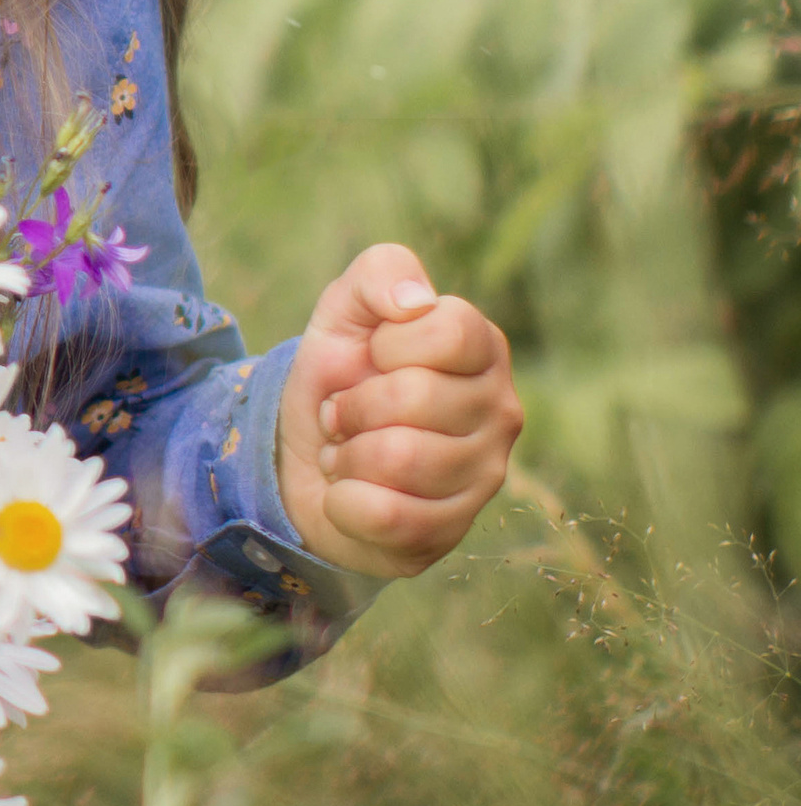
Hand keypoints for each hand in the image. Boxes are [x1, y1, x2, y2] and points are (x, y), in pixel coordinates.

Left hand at [276, 243, 521, 578]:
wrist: (305, 455)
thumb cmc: (339, 373)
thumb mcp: (344, 309)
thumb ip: (380, 274)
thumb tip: (415, 302)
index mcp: (483, 349)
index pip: (452, 331)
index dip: (390, 342)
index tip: (372, 353)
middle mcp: (500, 412)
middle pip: (417, 397)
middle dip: (354, 402)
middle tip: (345, 411)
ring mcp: (484, 477)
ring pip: (400, 458)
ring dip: (346, 453)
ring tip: (348, 449)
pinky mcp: (451, 531)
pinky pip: (386, 515)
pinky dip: (343, 501)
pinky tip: (351, 492)